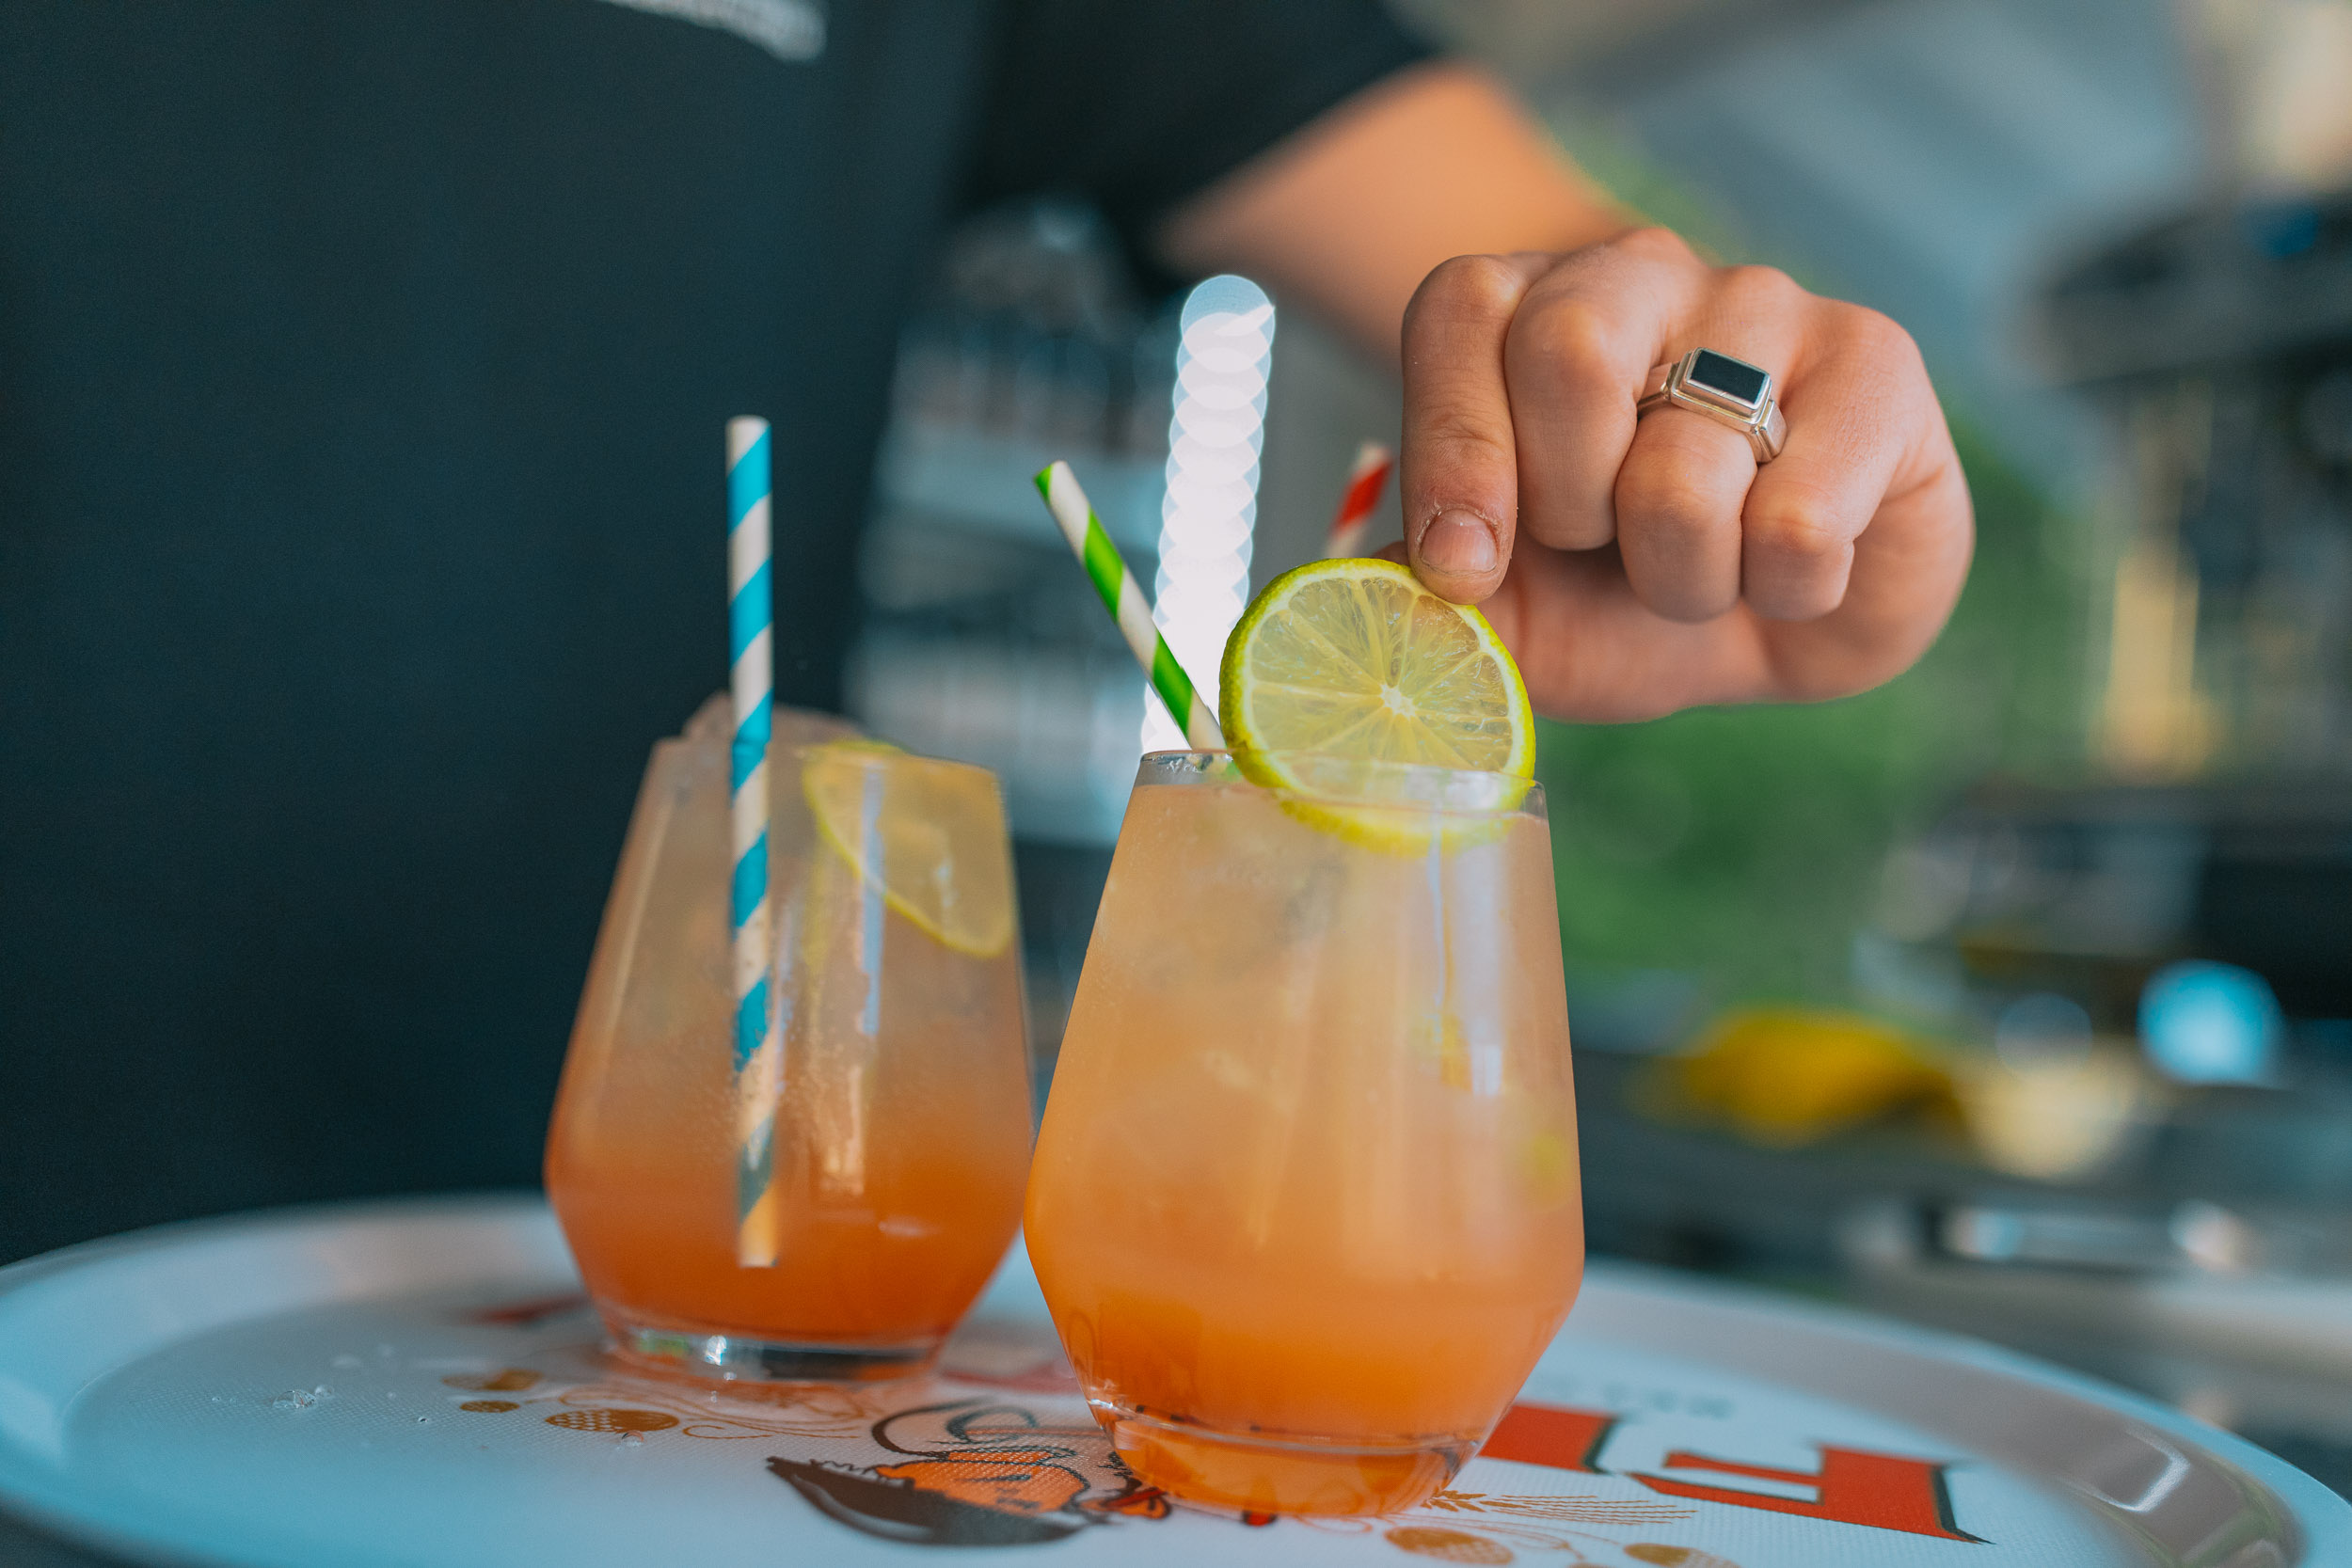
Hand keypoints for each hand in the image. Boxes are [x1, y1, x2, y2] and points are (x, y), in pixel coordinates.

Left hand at [1389, 228, 1972, 722]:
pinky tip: (1790, 569)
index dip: (1454, 449)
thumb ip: (1424, 597)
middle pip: (1567, 348)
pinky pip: (1800, 519)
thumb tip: (1350, 597)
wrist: (1777, 627)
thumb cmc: (1623, 599)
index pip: (1460, 314)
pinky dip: (1782, 590)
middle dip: (1574, 507)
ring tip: (1705, 572)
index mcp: (1525, 309)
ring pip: (1684, 460)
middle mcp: (1641, 275)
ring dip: (1681, 577)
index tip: (1464, 565)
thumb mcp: (1506, 611)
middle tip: (1606, 550)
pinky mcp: (1877, 361)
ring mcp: (1767, 304)